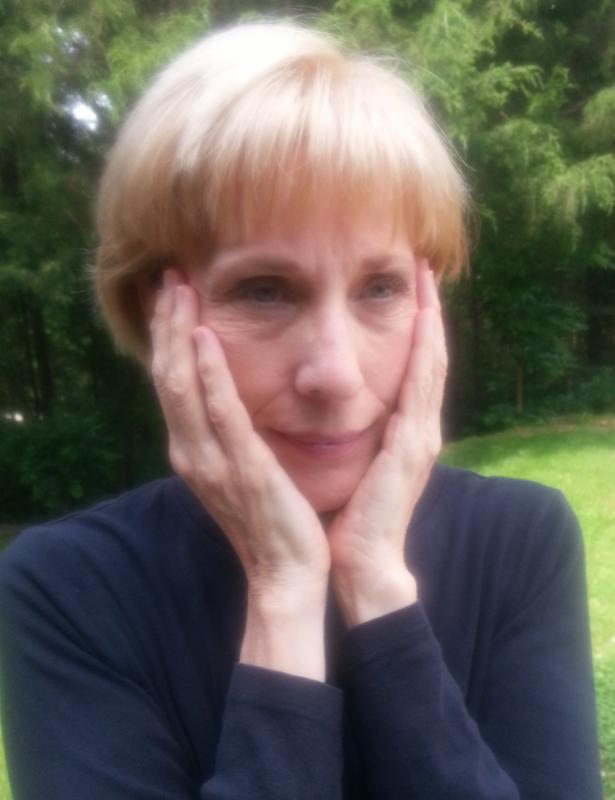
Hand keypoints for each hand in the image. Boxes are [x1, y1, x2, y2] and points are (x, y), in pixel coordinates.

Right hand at [149, 269, 329, 599]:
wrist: (288, 573)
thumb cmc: (272, 520)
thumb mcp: (241, 471)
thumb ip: (229, 436)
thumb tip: (230, 400)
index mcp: (194, 451)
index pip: (173, 383)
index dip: (169, 337)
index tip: (173, 297)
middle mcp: (191, 452)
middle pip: (167, 375)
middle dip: (167, 324)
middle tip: (170, 276)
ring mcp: (211, 461)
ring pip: (182, 385)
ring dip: (179, 333)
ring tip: (180, 289)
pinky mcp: (240, 467)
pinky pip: (219, 411)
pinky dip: (208, 371)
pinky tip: (207, 335)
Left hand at [326, 263, 445, 624]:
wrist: (361, 563)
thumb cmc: (350, 516)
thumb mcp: (356, 463)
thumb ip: (355, 433)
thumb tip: (331, 404)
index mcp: (405, 432)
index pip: (416, 367)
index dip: (419, 326)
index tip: (412, 287)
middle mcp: (421, 428)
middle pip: (431, 357)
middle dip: (430, 310)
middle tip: (424, 266)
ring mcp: (422, 437)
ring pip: (433, 364)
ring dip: (431, 319)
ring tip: (426, 278)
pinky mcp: (413, 448)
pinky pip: (420, 389)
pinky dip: (424, 352)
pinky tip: (422, 319)